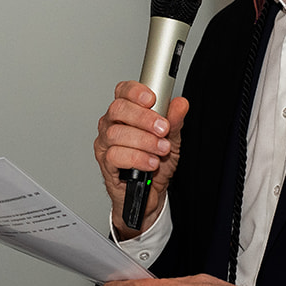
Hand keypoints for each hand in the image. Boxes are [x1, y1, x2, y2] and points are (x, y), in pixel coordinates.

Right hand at [94, 81, 187, 236]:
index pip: (123, 91)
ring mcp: (106, 143)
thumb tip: (180, 104)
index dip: (135, 91)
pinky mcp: (106, 163)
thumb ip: (174, 121)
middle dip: (143, 118)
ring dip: (144, 141)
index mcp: (127, 112)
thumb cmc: (156, 163)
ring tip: (161, 150)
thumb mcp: (171, 139)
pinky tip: (150, 162)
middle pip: (118, 109)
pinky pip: (115, 156)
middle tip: (162, 128)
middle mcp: (112, 124)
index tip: (152, 99)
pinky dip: (136, 158)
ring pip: (116, 134)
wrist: (151, 193)